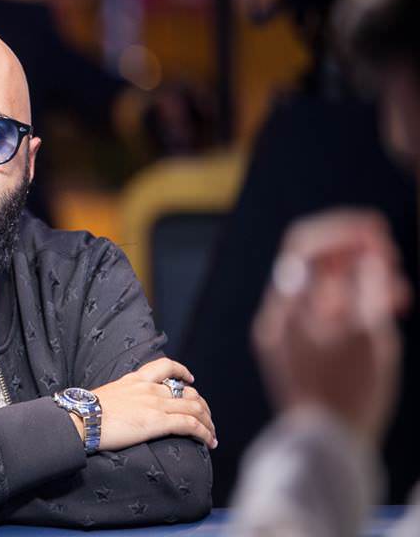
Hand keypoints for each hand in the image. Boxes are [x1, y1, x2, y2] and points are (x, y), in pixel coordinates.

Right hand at [72, 357, 216, 450]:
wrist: (81, 418)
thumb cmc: (86, 411)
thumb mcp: (106, 395)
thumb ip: (120, 397)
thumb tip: (120, 407)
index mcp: (135, 380)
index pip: (166, 366)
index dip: (182, 372)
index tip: (190, 379)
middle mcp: (150, 389)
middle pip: (188, 392)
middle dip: (202, 406)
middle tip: (206, 418)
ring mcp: (156, 404)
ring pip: (195, 408)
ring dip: (208, 421)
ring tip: (211, 433)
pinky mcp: (158, 422)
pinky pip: (190, 424)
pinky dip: (204, 432)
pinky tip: (209, 440)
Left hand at [253, 210, 411, 441]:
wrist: (324, 445)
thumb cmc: (350, 394)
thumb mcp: (372, 335)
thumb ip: (369, 287)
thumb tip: (368, 250)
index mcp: (289, 308)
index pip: (305, 246)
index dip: (342, 230)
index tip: (376, 231)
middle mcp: (277, 315)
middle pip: (310, 262)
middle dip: (351, 251)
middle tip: (388, 254)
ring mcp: (283, 331)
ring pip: (319, 286)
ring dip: (356, 277)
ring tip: (397, 293)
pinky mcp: (294, 346)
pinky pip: (319, 310)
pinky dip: (348, 303)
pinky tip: (381, 309)